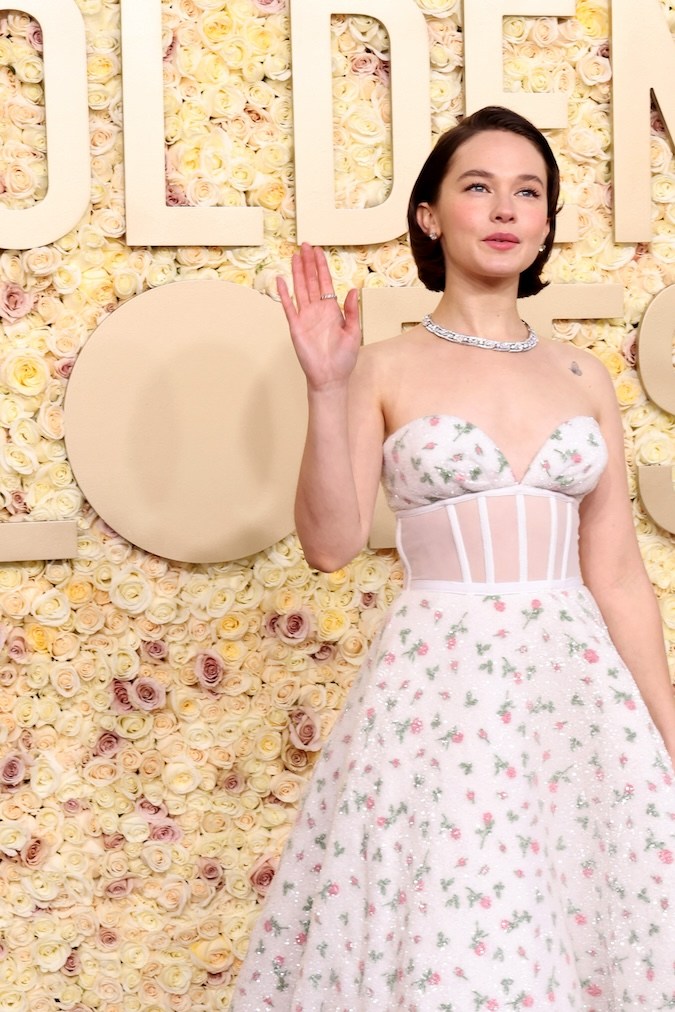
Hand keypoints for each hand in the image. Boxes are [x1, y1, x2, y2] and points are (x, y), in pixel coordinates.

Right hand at [277, 243, 360, 391]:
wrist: (330, 377)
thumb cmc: (343, 359)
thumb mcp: (354, 333)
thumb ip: (351, 311)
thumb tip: (352, 289)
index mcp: (332, 310)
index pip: (325, 283)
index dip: (321, 266)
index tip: (318, 251)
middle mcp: (317, 310)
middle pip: (311, 281)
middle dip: (308, 263)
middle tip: (305, 245)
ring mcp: (305, 317)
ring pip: (300, 289)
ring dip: (297, 272)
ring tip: (295, 256)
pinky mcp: (296, 326)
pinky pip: (288, 307)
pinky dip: (284, 294)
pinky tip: (281, 280)